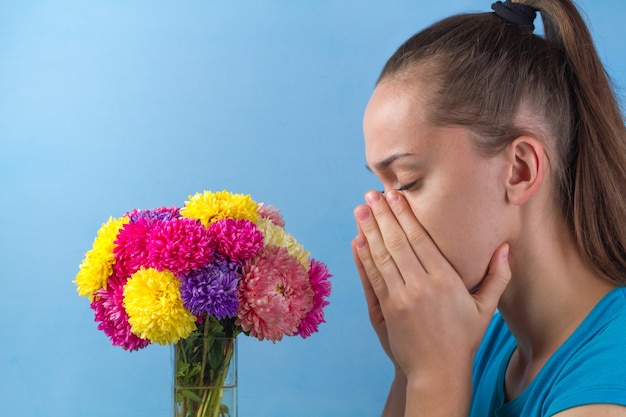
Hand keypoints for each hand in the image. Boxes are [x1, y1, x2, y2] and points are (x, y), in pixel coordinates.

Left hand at [352, 190, 510, 411]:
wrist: (438, 372)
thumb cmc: (464, 338)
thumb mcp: (486, 308)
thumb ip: (497, 276)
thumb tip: (505, 248)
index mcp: (444, 280)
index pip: (419, 239)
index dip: (404, 215)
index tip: (394, 195)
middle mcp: (419, 285)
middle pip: (396, 242)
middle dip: (382, 215)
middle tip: (370, 194)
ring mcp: (400, 297)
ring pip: (380, 256)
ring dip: (368, 230)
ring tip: (360, 209)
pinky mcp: (386, 309)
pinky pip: (372, 277)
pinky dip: (362, 258)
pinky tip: (356, 240)